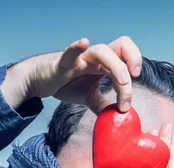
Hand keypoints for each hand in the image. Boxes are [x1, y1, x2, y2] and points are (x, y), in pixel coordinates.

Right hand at [0, 36, 141, 113]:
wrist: (39, 81)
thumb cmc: (65, 83)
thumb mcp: (89, 97)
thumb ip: (104, 105)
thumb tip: (118, 118)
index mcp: (104, 64)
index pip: (126, 59)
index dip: (134, 71)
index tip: (129, 99)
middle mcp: (95, 58)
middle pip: (120, 46)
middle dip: (132, 59)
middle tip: (134, 78)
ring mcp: (80, 59)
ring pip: (101, 50)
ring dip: (116, 65)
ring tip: (121, 81)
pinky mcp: (62, 63)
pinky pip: (70, 52)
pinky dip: (77, 47)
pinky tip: (84, 43)